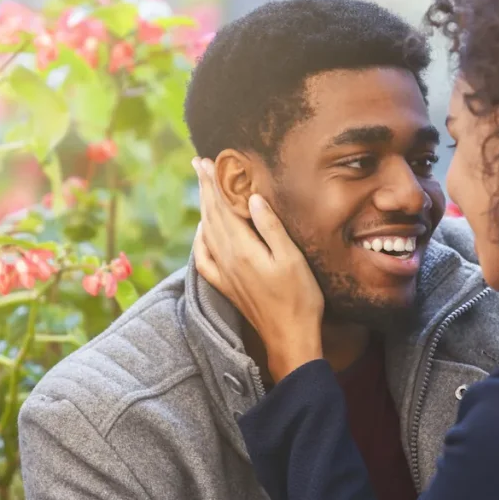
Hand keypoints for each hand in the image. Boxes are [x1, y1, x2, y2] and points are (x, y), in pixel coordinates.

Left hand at [192, 158, 324, 380]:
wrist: (290, 338)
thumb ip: (270, 227)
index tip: (206, 160)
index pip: (222, 207)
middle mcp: (227, 260)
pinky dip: (200, 241)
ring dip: (203, 209)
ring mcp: (225, 275)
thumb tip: (253, 198)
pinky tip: (203, 233)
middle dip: (205, 189)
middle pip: (210, 216)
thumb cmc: (299, 298)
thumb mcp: (292, 258)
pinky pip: (204, 259)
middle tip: (198, 164)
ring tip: (202, 189)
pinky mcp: (227, 287)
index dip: (214, 183)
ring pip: (206, 234)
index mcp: (242, 249)